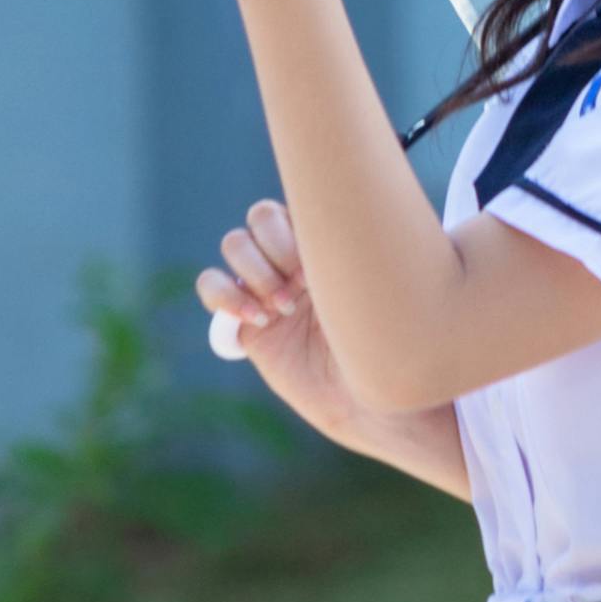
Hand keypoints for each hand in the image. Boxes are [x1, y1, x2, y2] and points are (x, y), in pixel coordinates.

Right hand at [196, 194, 363, 440]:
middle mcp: (295, 258)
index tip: (320, 265)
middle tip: (301, 289)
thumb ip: (371, 257)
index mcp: (329, 242)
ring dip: (254, 273)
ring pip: (234, 245)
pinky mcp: (243, 318)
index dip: (298, 226)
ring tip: (281, 310)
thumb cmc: (389, 347)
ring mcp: (266, 285)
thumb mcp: (384, 297)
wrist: (368, 400)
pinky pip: (211, 285)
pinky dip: (223, 295)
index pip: (297, 201)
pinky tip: (256, 319)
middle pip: (259, 218)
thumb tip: (377, 207)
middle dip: (276, 249)